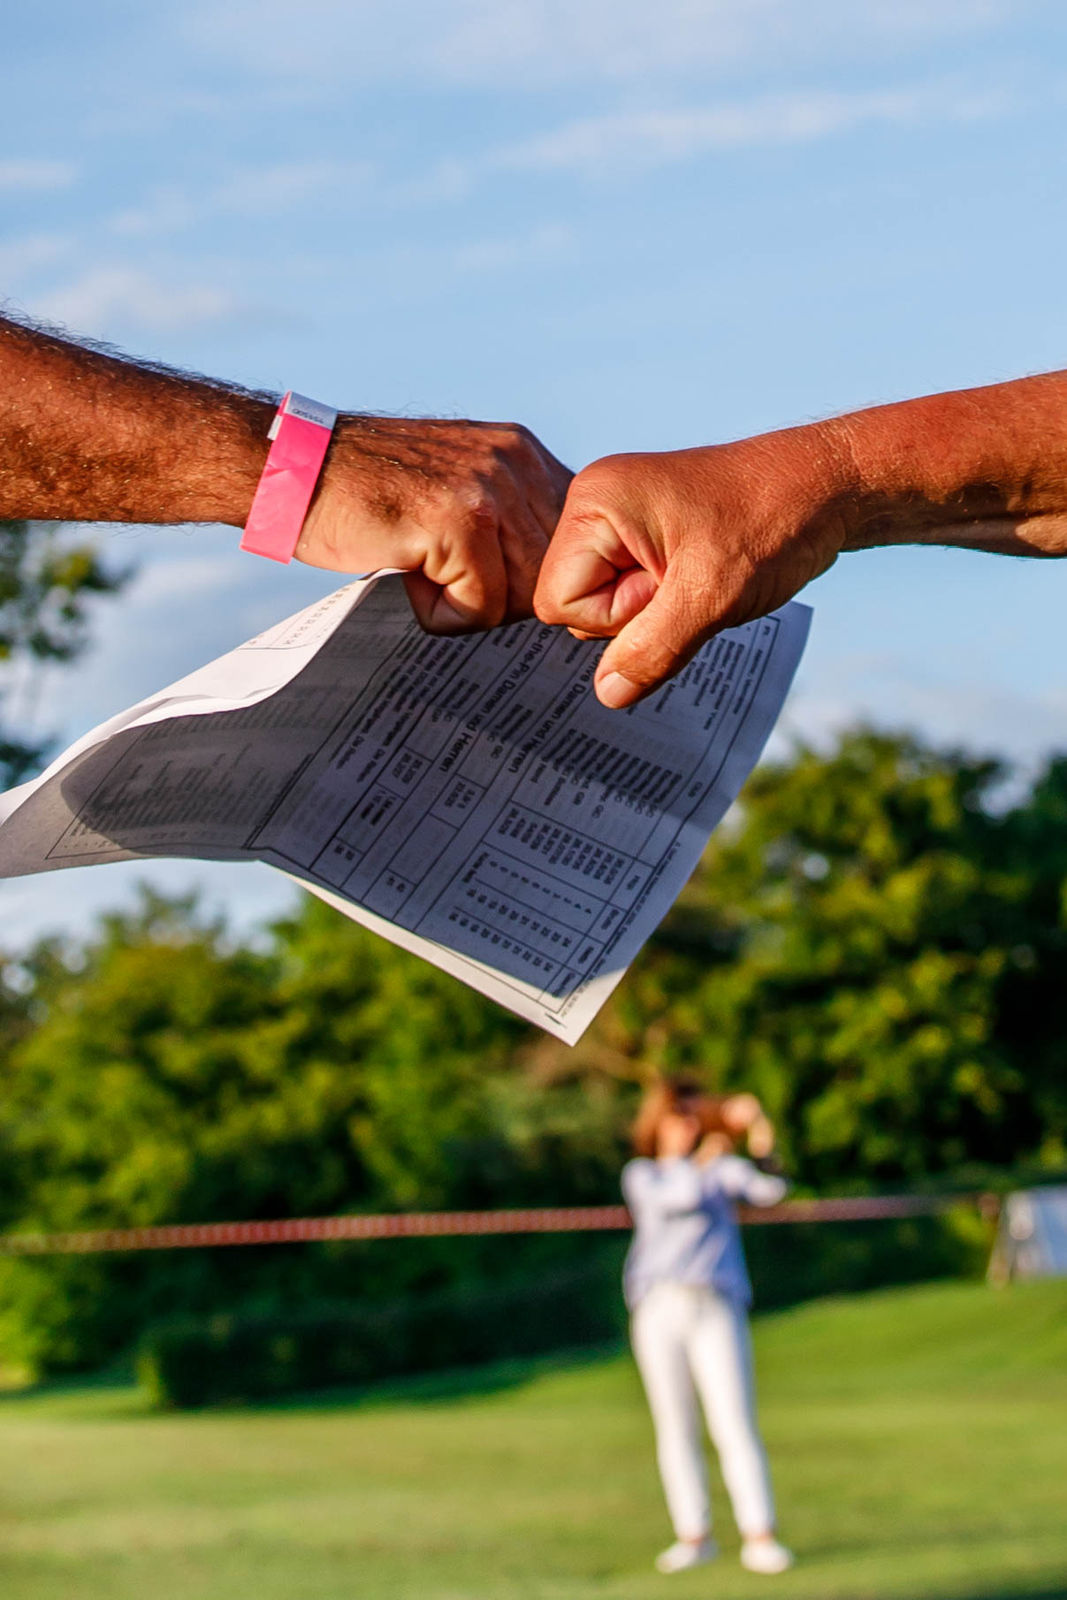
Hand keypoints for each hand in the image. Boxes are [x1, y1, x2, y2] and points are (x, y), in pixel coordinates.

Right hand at [298, 415, 571, 631]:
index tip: (491, 587)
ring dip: (469, 606)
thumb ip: (506, 518)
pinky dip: (440, 613)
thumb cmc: (365, 496)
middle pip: (552, 575)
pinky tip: (407, 576)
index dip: (538, 581)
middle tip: (445, 582)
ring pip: (522, 596)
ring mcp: (488, 489)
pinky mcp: (459, 522)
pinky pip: (480, 608)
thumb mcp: (453, 487)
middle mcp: (515, 462)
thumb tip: (555, 588)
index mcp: (522, 453)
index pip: (574, 541)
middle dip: (502, 599)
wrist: (292, 469)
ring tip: (423, 574)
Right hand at [534, 427, 845, 706]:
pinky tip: (700, 578)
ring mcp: (620, 519)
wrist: (827, 487)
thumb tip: (608, 696)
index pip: (558, 600)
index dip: (615, 614)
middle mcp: (596, 504)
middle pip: (575, 604)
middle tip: (690, 578)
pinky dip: (666, 601)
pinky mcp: (643, 534)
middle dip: (634, 612)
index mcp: (594, 503)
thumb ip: (651, 651)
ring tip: (699, 575)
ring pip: (606, 605)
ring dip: (654, 610)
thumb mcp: (709, 599)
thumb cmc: (772, 523)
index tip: (669, 583)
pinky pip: (630, 592)